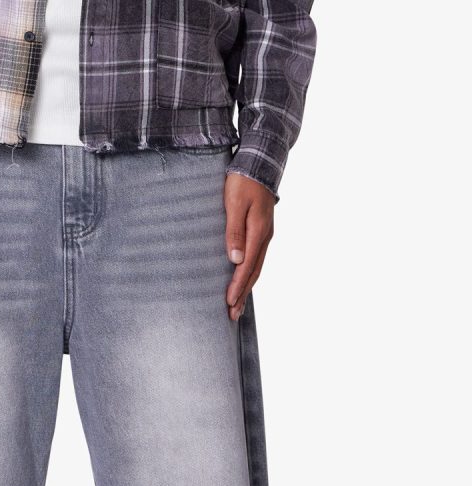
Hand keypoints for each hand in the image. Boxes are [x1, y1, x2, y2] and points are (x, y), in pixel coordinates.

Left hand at [224, 173, 274, 321]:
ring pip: (256, 267)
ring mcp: (264, 235)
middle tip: (233, 314)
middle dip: (243, 294)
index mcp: (258, 232)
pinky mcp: (261, 232)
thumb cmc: (243, 181)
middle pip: (254, 272)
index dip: (238, 287)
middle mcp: (264, 237)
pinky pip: (256, 259)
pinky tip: (243, 281)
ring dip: (247, 287)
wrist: (259, 162)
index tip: (229, 303)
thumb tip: (235, 259)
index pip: (246, 267)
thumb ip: (234, 231)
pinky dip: (249, 274)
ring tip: (237, 304)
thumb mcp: (235, 204)